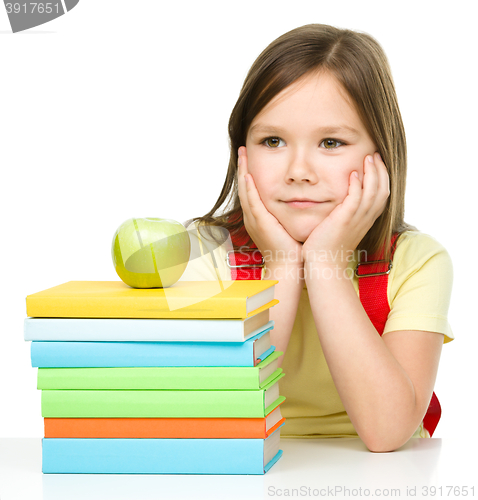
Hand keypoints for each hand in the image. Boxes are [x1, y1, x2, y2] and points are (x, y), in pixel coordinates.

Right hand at [237, 146, 302, 265]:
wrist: (288, 266)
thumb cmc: (291, 250)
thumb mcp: (288, 226)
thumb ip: (289, 213)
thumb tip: (300, 201)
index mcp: (259, 218)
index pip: (252, 191)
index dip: (250, 174)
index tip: (251, 159)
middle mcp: (253, 217)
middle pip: (244, 187)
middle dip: (243, 168)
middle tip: (243, 151)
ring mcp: (254, 219)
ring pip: (245, 191)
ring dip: (243, 171)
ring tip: (243, 155)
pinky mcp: (260, 222)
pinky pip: (252, 201)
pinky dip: (249, 187)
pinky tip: (248, 175)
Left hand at [302, 152, 389, 269]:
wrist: (323, 264)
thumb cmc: (327, 247)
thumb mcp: (341, 228)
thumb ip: (344, 214)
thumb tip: (340, 203)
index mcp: (366, 220)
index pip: (382, 195)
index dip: (382, 178)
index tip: (376, 163)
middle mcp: (365, 219)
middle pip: (382, 191)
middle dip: (381, 171)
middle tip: (375, 155)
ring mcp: (356, 220)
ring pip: (373, 192)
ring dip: (372, 173)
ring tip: (368, 157)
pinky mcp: (344, 221)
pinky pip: (356, 200)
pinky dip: (358, 185)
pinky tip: (354, 174)